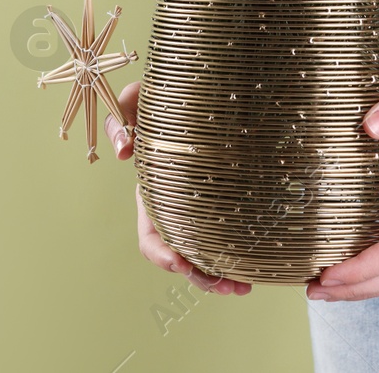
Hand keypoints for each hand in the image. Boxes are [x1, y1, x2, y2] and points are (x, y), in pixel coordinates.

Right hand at [105, 80, 252, 295]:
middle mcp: (175, 211)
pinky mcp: (225, 206)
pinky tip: (256, 263)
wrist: (197, 90)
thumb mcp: (134, 102)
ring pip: (206, 257)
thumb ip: (121, 119)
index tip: (179, 263)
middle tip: (229, 285)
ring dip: (221, 277)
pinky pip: (228, 240)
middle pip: (181, 260)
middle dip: (201, 277)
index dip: (161, 255)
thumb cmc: (162, 98)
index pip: (150, 237)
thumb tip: (124, 150)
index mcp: (152, 196)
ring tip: (243, 287)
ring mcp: (200, 212)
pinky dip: (239, 256)